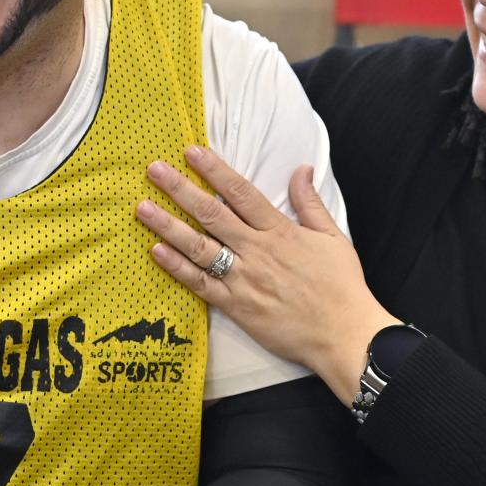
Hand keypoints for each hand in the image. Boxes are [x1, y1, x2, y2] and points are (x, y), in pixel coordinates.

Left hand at [138, 146, 399, 402]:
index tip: (192, 151)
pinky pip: (200, 284)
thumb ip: (310, 203)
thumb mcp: (333, 237)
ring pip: (199, 247)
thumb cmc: (341, 286)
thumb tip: (302, 169)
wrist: (343, 334)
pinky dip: (177, 268)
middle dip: (181, 189)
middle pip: (212, 214)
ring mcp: (243, 279)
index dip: (215, 170)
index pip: (241, 193)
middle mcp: (257, 250)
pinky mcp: (236, 306)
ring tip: (142, 207)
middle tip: (154, 169)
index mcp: (280, 230)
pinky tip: (155, 251)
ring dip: (168, 225)